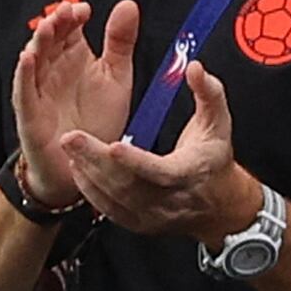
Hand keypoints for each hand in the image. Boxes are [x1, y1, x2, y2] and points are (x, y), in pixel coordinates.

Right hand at [10, 0, 139, 206]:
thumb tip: (128, 4)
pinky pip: (24, 92)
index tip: (85, 10)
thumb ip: (120, 42)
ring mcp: (39, 91)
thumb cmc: (98, 120)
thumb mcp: (117, 77)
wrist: (89, 163)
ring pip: (34, 61)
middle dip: (55, 24)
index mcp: (73, 58)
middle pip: (49, 40)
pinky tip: (27, 58)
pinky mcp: (31, 114)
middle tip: (66, 12)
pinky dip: (24, 74)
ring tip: (47, 27)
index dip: (73, 16)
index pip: (69, 29)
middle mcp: (53, 70)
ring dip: (38, 43)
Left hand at [63, 54, 262, 243]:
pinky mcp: (135, 222)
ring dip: (88, 172)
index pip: (160, 172)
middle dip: (96, 161)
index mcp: (188, 173)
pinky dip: (90, 189)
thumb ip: (209, 93)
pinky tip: (77, 167)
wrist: (217, 204)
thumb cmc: (213, 159)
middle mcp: (168, 199)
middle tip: (71, 139)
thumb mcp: (218, 123)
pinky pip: (107, 208)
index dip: (136, 161)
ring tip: (71, 148)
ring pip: (114, 198)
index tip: (113, 146)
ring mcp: (150, 215)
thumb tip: (194, 68)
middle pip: (127, 185)